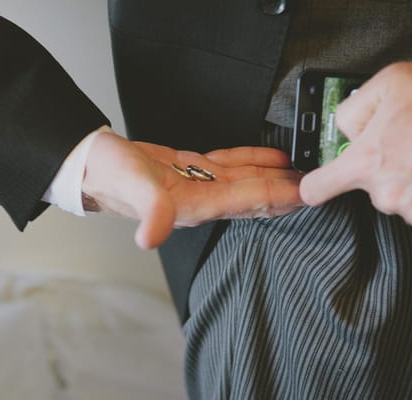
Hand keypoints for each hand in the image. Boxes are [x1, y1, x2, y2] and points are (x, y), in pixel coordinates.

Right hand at [82, 131, 302, 248]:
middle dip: (287, 192)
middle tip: (320, 183)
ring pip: (246, 179)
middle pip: (254, 196)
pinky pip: (229, 164)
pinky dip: (252, 160)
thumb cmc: (106, 175)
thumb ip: (147, 209)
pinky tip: (270, 157)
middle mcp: (200, 198)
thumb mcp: (129, 186)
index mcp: (192, 205)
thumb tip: (151, 238)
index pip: (247, 201)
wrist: (91, 164)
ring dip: (275, 176)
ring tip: (304, 170)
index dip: (279, 197)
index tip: (309, 193)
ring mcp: (197, 183)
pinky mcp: (189, 167)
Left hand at [300, 62, 411, 242]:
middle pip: (373, 190)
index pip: (316, 189)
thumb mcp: (394, 82)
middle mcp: (388, 194)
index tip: (315, 186)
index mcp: (367, 162)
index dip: (314, 186)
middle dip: (390, 171)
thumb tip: (346, 129)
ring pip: (407, 202)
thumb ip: (355, 109)